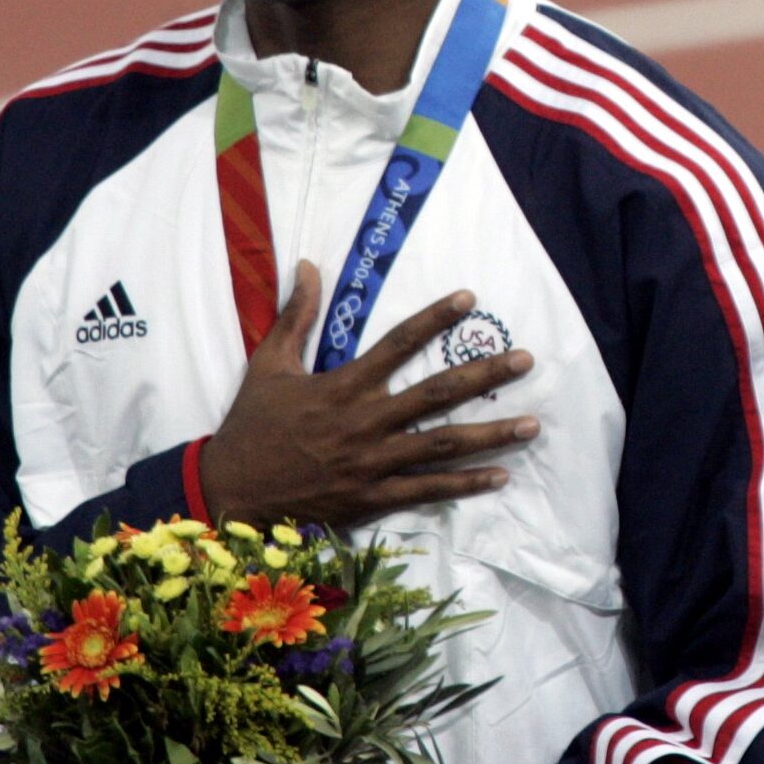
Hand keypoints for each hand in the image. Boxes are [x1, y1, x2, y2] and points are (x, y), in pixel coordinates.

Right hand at [196, 262, 538, 527]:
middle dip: (484, 375)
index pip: (398, 344)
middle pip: (436, 394)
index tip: (471, 298)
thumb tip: (308, 264)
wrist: (230, 492)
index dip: (435, 319)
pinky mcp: (372, 499)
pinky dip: (465, 484)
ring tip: (533, 423)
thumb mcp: (269, 365)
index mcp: (343, 386)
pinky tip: (500, 474)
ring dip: (491, 434)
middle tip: (526, 360)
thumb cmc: (252, 426)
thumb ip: (296, 315)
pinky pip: (427, 491)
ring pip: (442, 445)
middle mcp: (364, 422)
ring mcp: (372, 463)